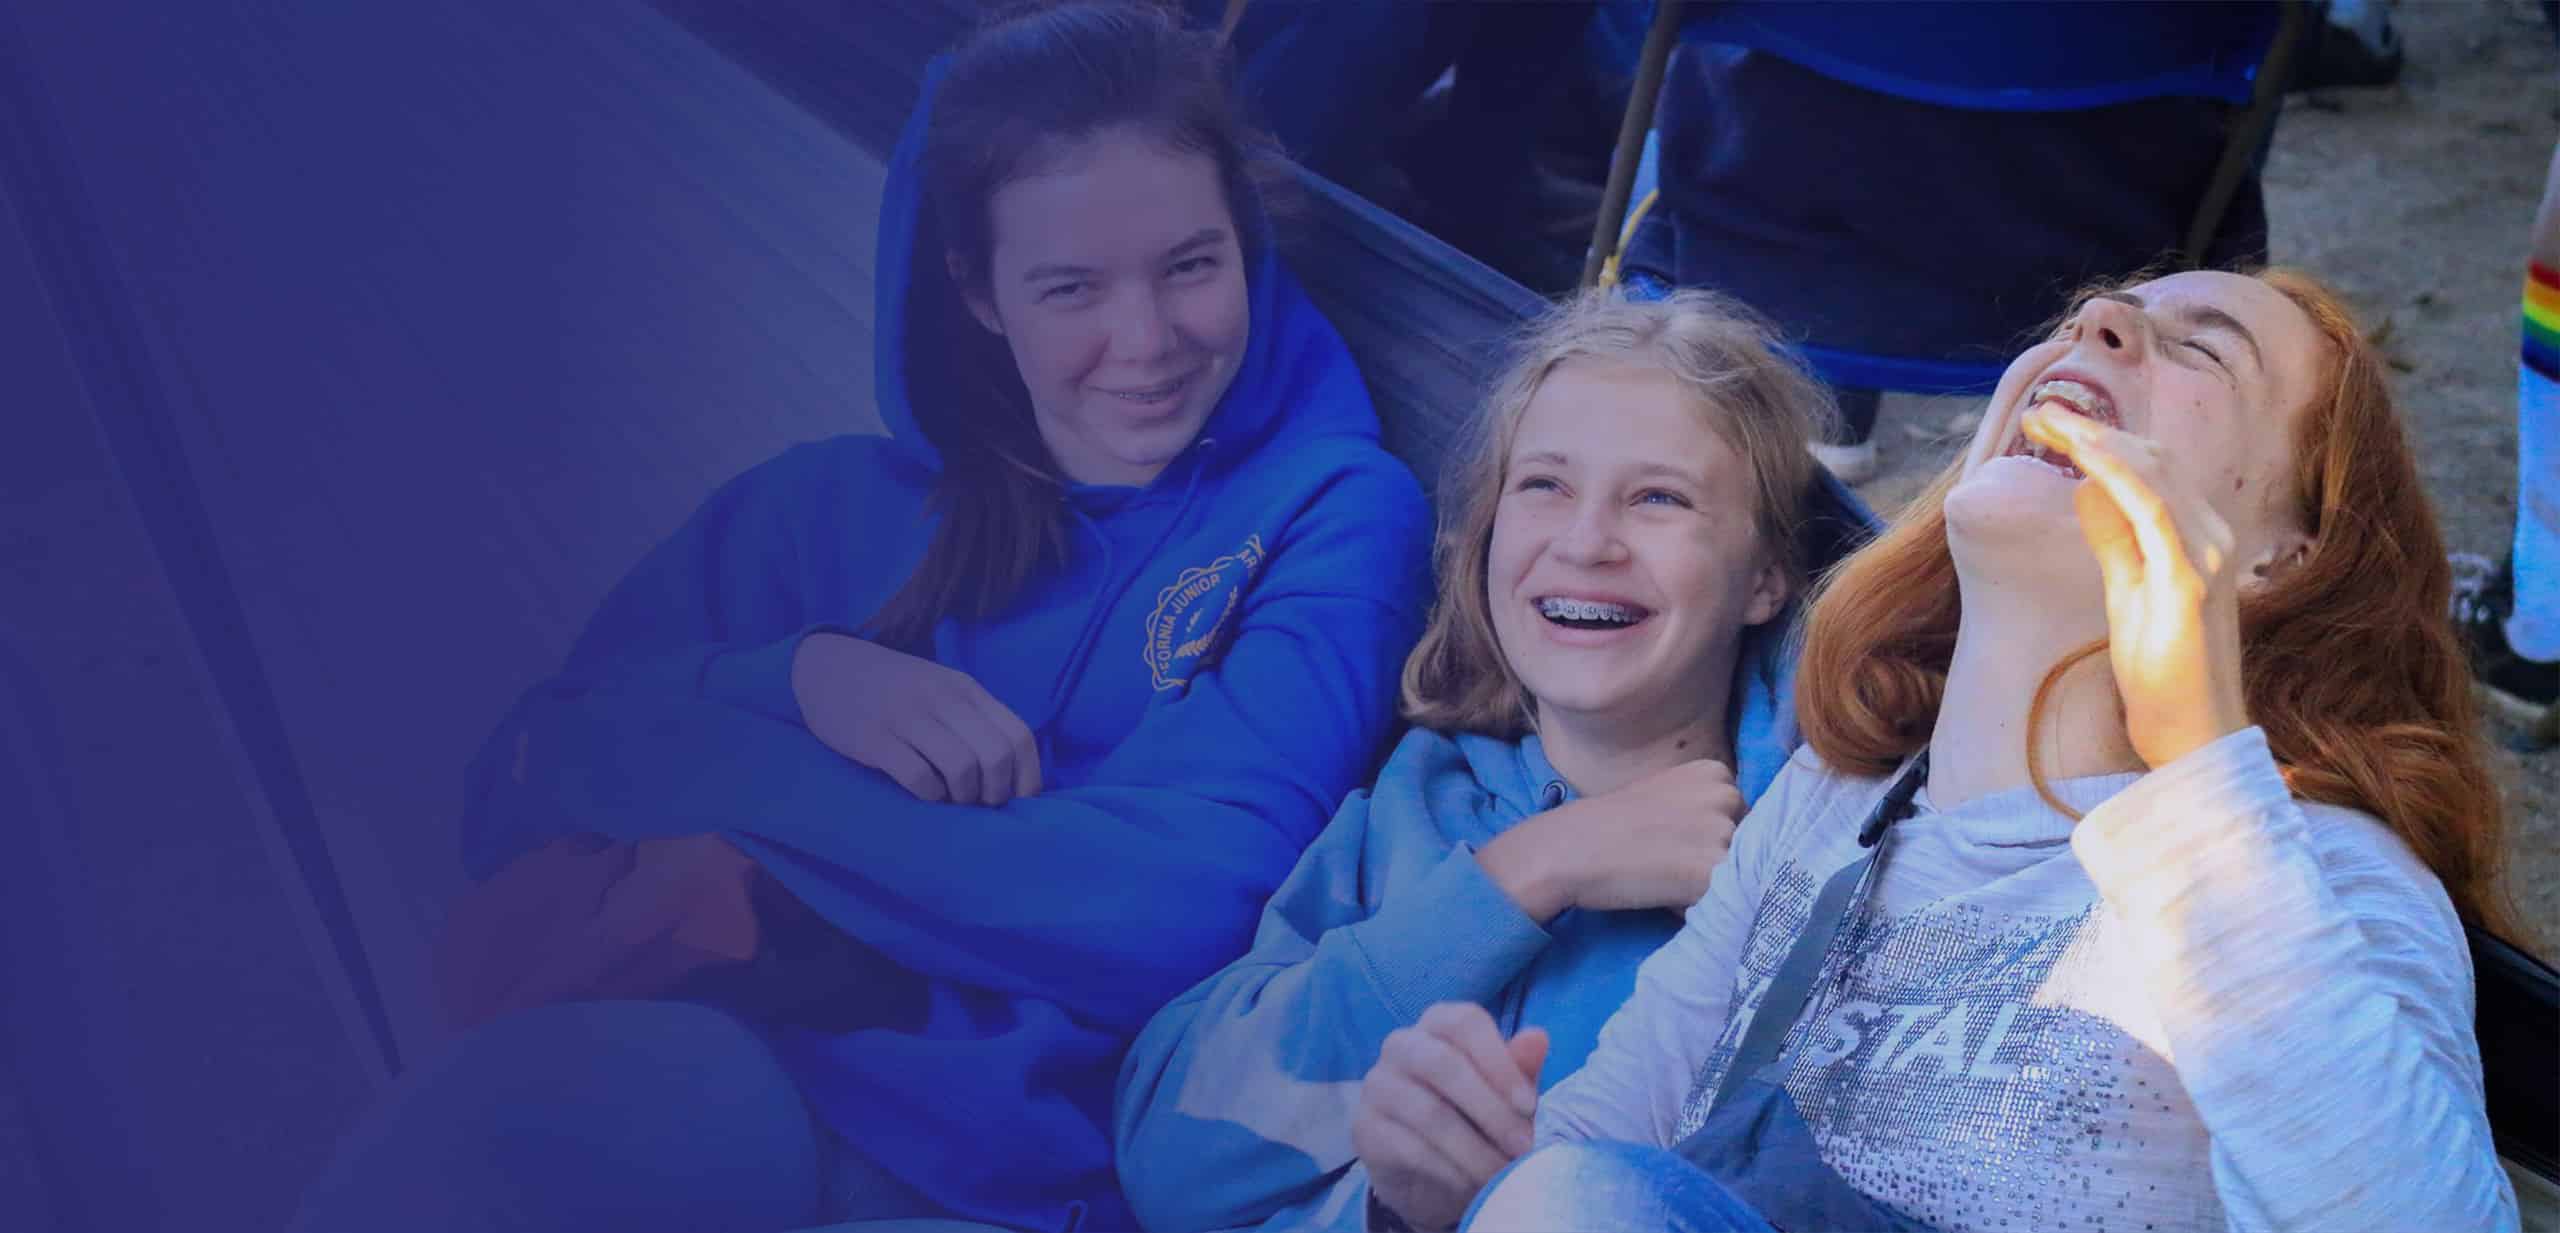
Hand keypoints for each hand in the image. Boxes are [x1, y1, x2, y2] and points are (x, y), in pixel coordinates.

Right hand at [789, 632, 1041, 804]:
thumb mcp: (942, 690)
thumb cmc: (894, 688)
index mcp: (966, 690)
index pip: (1019, 735)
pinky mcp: (874, 738)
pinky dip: (930, 795)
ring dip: (963, 796)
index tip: (1020, 801)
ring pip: (962, 768)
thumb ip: (974, 720)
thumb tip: (1011, 774)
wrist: (828, 667)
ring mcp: (908, 718)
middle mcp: (943, 700)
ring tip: (952, 799)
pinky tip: (924, 793)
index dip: (1028, 776)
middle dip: (997, 792)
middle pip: (996, 755)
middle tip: (981, 804)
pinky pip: (918, 777)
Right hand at [1355, 1003, 1548, 1232]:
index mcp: (1438, 1023)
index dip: (1499, 1062)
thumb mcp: (1504, 1095)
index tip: (1529, 1105)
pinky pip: (1410, 1148)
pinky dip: (1449, 1170)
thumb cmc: (1473, 1116)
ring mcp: (1377, 1085)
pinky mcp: (1364, 1128)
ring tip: (1502, 1173)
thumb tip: (1538, 1038)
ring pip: (1429, 1113)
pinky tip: (1471, 1183)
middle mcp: (1401, 1045)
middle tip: (1523, 1147)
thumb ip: (1519, 1068)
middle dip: (1490, 1110)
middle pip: (1443, 1064)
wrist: (1430, 1170)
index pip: (1465, 1022)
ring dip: (1474, 1149)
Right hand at [1477, 758, 1742, 921]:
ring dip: (1711, 885)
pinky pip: (1724, 899)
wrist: (1572, 847)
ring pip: (1739, 873)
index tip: (1677, 842)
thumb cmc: (1608, 824)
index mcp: (1715, 772)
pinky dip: (1700, 905)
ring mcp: (1724, 833)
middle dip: (1719, 859)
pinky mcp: (1714, 871)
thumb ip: (1702, 808)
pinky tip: (1667, 896)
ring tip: (1667, 881)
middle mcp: (1728, 796)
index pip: (1741, 816)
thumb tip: (1732, 843)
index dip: (1713, 838)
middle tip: (1671, 864)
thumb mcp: (1664, 795)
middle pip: (1748, 843)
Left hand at [2022, 405, 2250, 767]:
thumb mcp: (2127, 591)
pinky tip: (2083, 456)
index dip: (2101, 438)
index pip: (2151, 467)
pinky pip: (2153, 510)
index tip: (2049, 424)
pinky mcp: (2190, 580)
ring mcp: (2206, 555)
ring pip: (2152, 472)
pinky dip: (2117, 474)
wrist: (2195, 734)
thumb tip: (2087, 487)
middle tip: (2036, 413)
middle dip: (2091, 429)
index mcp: (2198, 536)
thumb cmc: (2163, 671)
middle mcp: (2210, 535)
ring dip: (2096, 440)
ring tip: (2048, 421)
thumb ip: (2114, 539)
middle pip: (2151, 458)